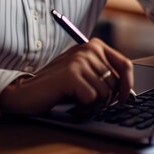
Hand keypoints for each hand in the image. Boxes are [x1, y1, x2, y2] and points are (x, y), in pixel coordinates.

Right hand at [0, 38, 133, 115]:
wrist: (26, 92)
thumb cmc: (57, 86)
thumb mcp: (84, 74)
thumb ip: (104, 75)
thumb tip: (128, 92)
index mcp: (94, 45)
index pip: (125, 65)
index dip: (128, 85)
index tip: (124, 99)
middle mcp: (89, 49)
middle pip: (116, 83)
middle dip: (105, 99)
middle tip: (87, 102)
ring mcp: (80, 60)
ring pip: (105, 93)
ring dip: (93, 105)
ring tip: (77, 102)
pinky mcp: (72, 74)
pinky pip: (92, 98)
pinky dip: (84, 108)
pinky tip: (72, 105)